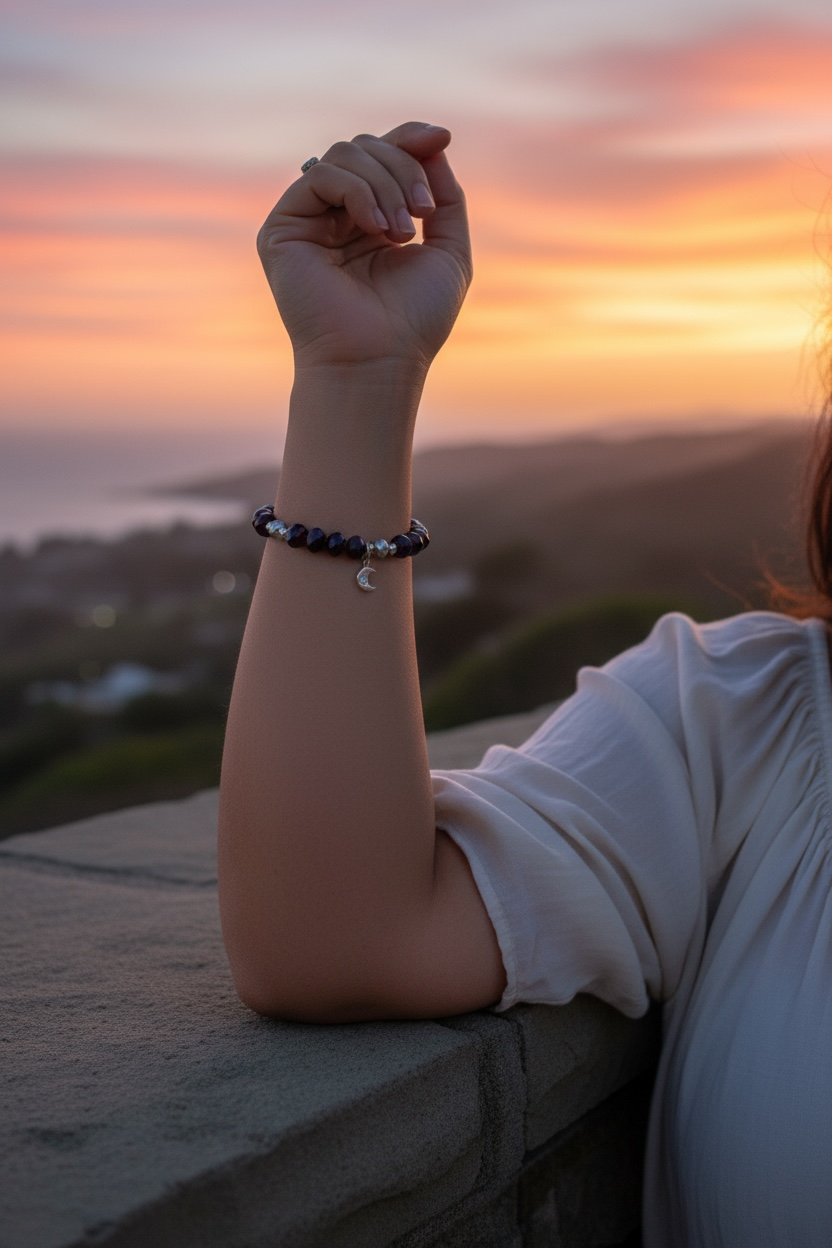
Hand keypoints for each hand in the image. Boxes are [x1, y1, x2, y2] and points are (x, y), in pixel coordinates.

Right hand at [257, 122, 472, 373]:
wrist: (378, 362)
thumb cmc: (414, 321)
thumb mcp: (448, 251)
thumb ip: (446, 197)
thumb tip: (432, 142)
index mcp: (370, 221)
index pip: (384, 157)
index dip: (410, 139)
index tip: (441, 136)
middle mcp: (336, 217)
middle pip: (367, 148)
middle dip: (404, 169)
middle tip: (422, 213)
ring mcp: (308, 221)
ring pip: (345, 154)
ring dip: (385, 184)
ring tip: (400, 233)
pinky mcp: (283, 229)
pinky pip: (322, 176)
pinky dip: (357, 192)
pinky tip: (375, 229)